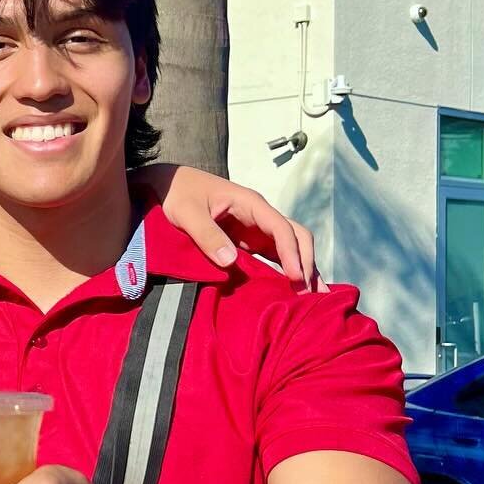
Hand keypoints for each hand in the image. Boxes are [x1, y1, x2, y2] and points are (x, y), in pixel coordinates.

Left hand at [133, 163, 320, 290]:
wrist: (170, 185)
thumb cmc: (178, 193)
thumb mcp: (187, 212)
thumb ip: (206, 234)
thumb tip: (230, 261)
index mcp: (250, 203)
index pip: (280, 228)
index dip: (291, 252)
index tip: (294, 277)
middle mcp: (260, 215)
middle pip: (295, 237)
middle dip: (306, 263)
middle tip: (308, 294)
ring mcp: (256, 228)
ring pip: (290, 247)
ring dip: (303, 269)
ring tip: (313, 299)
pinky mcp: (249, 240)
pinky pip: (275, 254)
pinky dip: (286, 270)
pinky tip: (293, 290)